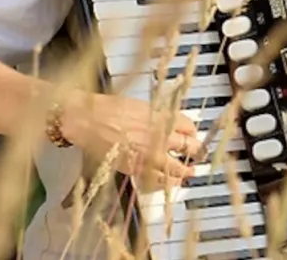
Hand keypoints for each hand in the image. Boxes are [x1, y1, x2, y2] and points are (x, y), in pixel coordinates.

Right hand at [60, 91, 200, 189]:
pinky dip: (166, 181)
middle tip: (199, 154)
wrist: (87, 120)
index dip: (193, 132)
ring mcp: (148, 155)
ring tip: (190, 172)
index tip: (193, 135)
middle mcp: (159, 137)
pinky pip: (157, 180)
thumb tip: (172, 122)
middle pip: (189, 147)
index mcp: (162, 118)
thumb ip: (160, 116)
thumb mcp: (143, 105)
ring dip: (186, 170)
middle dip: (196, 151)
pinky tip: (171, 182)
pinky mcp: (134, 168)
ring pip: (176, 168)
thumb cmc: (110, 109)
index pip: (189, 127)